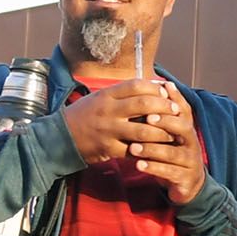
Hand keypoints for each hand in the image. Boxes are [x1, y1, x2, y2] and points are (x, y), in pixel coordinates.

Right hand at [64, 78, 182, 168]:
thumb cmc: (84, 115)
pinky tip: (157, 150)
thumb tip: (151, 86)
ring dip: (162, 133)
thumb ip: (121, 94)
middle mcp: (108, 111)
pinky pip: (134, 150)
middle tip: (177, 111)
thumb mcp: (99, 98)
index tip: (166, 92)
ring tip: (172, 133)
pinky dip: (148, 150)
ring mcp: (108, 130)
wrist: (60, 137)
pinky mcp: (108, 149)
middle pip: (144, 104)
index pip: (136, 85)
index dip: (155, 88)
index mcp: (106, 95)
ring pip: (144, 131)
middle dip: (165, 107)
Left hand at [103, 81, 209, 203]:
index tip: (160, 92)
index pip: (184, 111)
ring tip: (134, 148)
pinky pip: (169, 172)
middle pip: (184, 128)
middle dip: (166, 122)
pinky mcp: (185, 178)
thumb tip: (163, 83)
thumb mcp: (171, 132)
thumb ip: (166, 112)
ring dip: (152, 149)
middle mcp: (192, 143)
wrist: (188, 184)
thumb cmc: (174, 152)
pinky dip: (153, 168)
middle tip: (148, 118)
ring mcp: (190, 161)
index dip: (174, 100)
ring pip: (173, 153)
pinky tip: (139, 165)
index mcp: (187, 129)